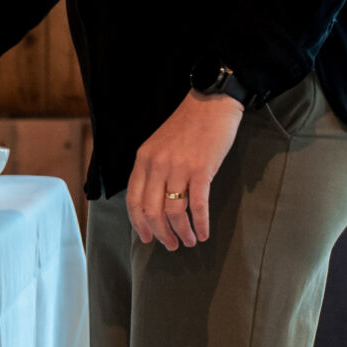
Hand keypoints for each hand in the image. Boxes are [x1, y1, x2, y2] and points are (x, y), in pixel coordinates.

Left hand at [126, 92, 243, 249]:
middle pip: (152, 211)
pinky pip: (197, 206)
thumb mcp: (159, 144)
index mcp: (144, 159)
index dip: (139, 224)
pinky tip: (204, 233)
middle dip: (161, 234)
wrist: (212, 102)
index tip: (148, 238)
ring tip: (189, 242)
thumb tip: (155, 202)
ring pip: (174, 212)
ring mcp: (179, 167)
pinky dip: (200, 224)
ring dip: (181, 233)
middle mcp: (157, 165)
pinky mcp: (201, 169)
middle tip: (171, 245)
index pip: (133, 201)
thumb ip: (153, 169)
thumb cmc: (189, 124)